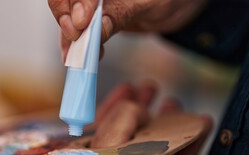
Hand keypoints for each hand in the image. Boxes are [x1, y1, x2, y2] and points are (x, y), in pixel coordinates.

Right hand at [48, 0, 207, 61]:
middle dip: (66, 19)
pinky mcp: (96, 17)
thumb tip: (96, 28)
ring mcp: (94, 3)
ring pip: (70, 16)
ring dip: (69, 37)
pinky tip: (79, 56)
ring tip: (73, 55)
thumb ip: (121, 13)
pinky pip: (80, 30)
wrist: (182, 6)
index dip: (77, 2)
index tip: (81, 22)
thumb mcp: (150, 3)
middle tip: (74, 37)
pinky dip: (77, 44)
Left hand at [64, 83, 211, 154]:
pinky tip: (198, 126)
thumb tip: (138, 108)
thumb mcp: (106, 147)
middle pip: (126, 135)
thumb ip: (120, 118)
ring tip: (174, 102)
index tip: (128, 88)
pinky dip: (186, 146)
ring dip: (165, 124)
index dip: (112, 105)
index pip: (96, 128)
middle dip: (141, 109)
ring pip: (150, 148)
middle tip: (151, 88)